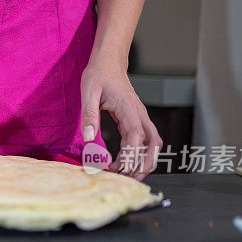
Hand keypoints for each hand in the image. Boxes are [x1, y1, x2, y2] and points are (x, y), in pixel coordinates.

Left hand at [80, 54, 161, 180]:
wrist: (108, 62)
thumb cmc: (98, 74)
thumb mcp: (88, 92)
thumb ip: (89, 115)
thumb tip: (88, 137)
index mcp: (128, 107)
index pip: (135, 134)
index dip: (131, 153)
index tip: (122, 167)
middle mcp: (138, 113)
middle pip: (152, 143)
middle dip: (145, 162)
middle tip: (131, 179)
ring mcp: (139, 116)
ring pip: (151, 143)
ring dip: (145, 160)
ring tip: (130, 176)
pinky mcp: (135, 119)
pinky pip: (141, 139)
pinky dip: (137, 153)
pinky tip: (125, 163)